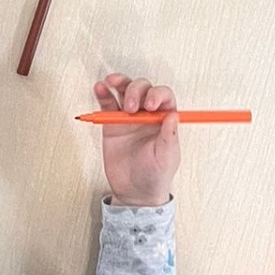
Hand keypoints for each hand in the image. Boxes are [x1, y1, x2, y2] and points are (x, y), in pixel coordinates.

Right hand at [93, 73, 179, 206]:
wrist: (135, 192)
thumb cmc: (155, 175)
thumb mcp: (167, 157)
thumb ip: (169, 136)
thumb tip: (174, 115)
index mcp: (164, 119)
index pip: (164, 96)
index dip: (157, 95)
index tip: (150, 105)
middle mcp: (147, 114)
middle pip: (143, 89)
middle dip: (136, 91)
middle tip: (130, 108)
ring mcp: (129, 117)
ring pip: (125, 90)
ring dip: (119, 83)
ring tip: (111, 82)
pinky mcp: (112, 124)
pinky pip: (107, 104)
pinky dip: (103, 94)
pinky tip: (100, 88)